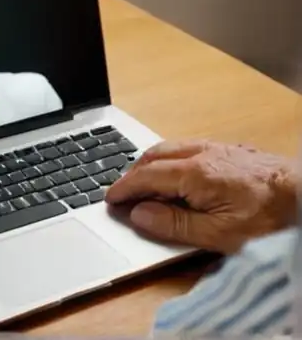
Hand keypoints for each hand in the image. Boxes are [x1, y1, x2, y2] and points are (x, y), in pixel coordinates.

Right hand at [105, 140, 297, 253]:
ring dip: (150, 164)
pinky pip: (188, 147)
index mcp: (195, 174)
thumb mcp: (218, 235)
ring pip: (170, 147)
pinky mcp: (231, 150)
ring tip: (143, 184)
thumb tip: (139, 214)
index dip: (124, 188)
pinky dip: (170, 159)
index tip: (110, 199)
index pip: (146, 176)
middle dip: (132, 173)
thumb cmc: (271, 220)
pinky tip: (175, 174)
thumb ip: (174, 224)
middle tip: (123, 193)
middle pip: (153, 155)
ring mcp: (218, 148)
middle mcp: (203, 154)